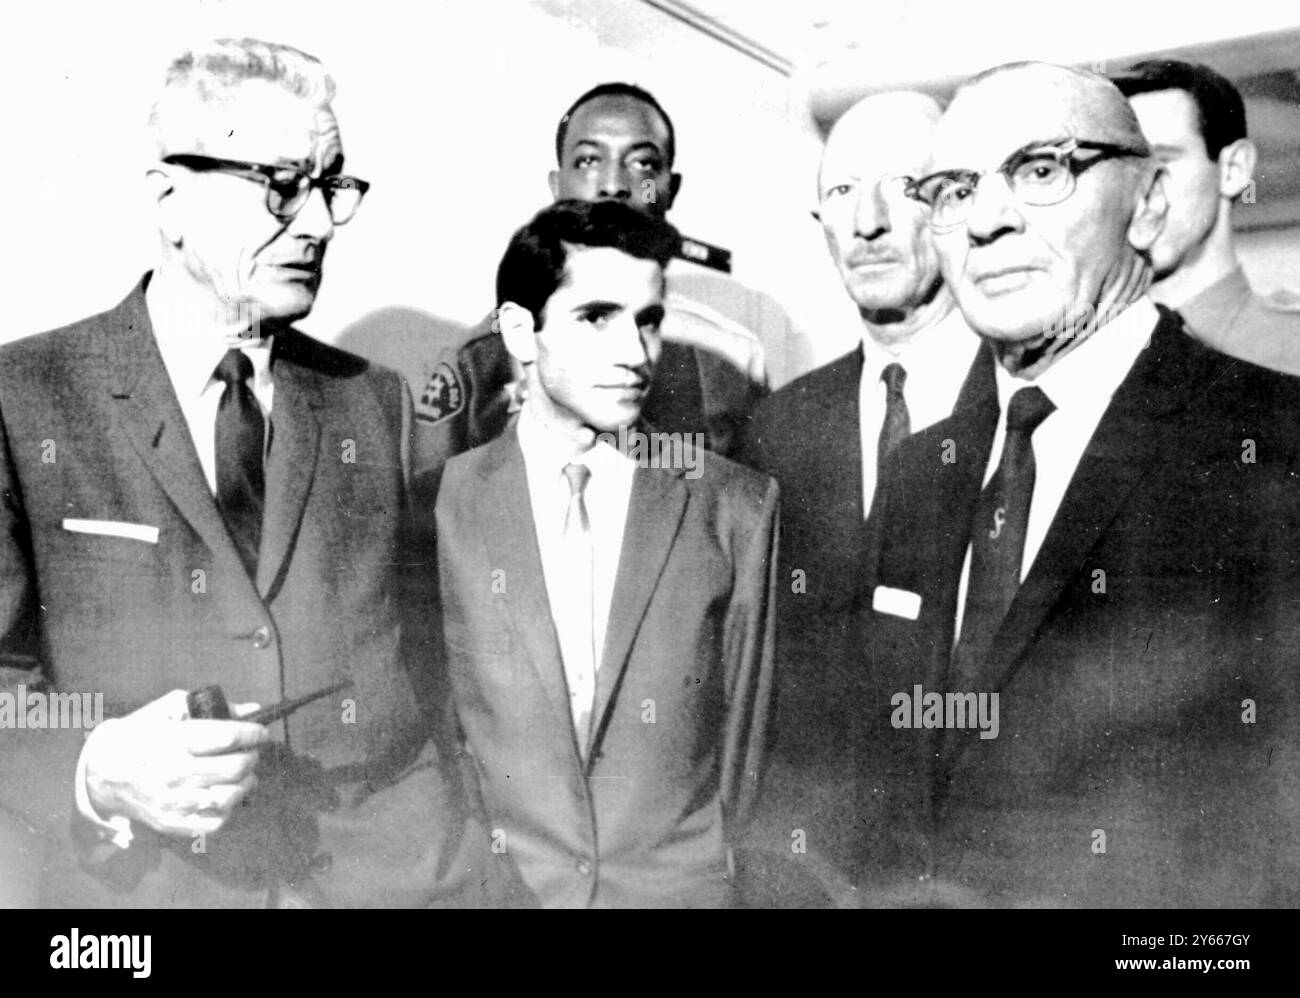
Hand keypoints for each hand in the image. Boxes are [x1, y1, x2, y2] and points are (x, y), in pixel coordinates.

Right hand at [83, 689, 270, 837]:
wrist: (103, 773)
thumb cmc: (140, 736)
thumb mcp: (168, 711)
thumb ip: (211, 707)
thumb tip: (250, 709)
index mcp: (175, 742)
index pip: (228, 738)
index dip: (253, 733)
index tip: (261, 732)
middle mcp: (176, 773)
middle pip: (235, 767)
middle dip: (252, 756)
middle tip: (252, 751)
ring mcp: (175, 802)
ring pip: (230, 796)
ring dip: (247, 782)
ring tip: (245, 773)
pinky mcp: (173, 823)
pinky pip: (216, 821)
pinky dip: (230, 807)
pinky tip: (228, 793)